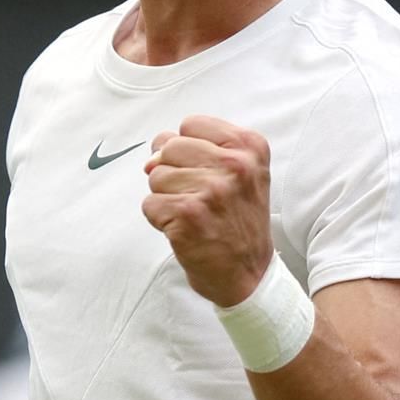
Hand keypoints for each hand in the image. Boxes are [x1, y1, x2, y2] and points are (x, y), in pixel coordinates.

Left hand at [141, 116, 273, 306]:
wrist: (249, 275)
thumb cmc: (238, 221)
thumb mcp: (239, 174)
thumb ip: (199, 150)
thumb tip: (151, 157)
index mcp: (249, 146)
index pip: (190, 124)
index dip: (186, 149)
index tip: (203, 172)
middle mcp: (235, 165)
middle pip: (169, 147)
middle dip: (173, 173)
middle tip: (198, 199)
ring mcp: (212, 189)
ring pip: (156, 176)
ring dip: (167, 198)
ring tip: (195, 215)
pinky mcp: (188, 215)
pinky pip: (149, 204)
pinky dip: (160, 220)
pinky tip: (185, 230)